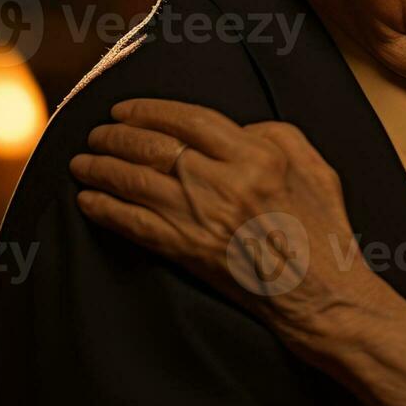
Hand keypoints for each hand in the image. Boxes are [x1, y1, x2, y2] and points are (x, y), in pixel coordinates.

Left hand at [68, 99, 381, 339]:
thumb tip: (236, 128)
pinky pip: (135, 225)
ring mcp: (203, 219)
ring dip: (102, 169)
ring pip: (136, 182)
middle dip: (116, 136)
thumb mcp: (315, 168)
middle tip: (96, 133)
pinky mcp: (189, 252)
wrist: (323, 296)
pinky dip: (106, 210)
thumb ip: (275, 136)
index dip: (150, 110)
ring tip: (82, 162)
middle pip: (154, 147)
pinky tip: (87, 201)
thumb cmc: (323, 230)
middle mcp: (226, 183)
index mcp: (258, 156)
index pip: (190, 119)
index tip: (124, 109)